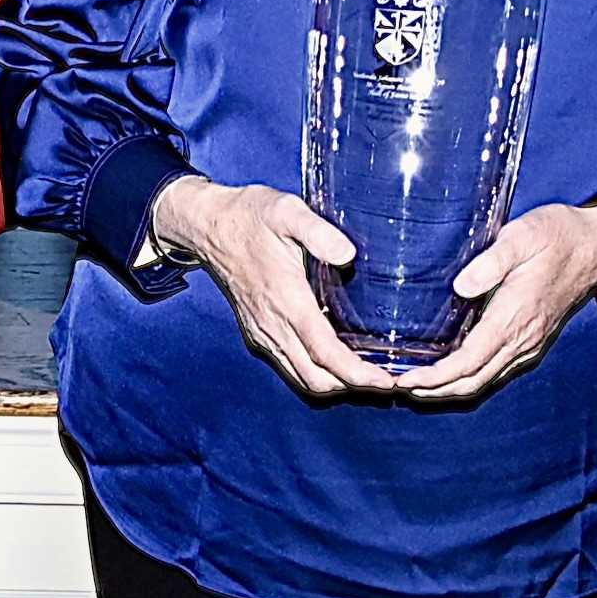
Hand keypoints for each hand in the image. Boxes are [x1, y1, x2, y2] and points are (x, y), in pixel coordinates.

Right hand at [146, 177, 397, 398]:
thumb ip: (318, 232)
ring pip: (302, 377)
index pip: (325, 354)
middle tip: (386, 379)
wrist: (210, 225)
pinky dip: (316, 373)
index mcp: (286, 301)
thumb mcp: (287, 211)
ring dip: (335, 383)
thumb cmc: (250, 216)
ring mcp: (263, 332)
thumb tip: (348, 254)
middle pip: (316, 378)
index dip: (358, 374)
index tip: (386, 380)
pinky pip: (289, 366)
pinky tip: (336, 360)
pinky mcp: (257, 332)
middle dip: (353, 385)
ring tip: (367, 375)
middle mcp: (273, 325)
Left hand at [407, 200, 596, 402]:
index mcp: (515, 316)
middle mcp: (523, 339)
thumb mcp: (523, 235)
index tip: (405, 379)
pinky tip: (449, 370)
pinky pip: (496, 371)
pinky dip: (469, 378)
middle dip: (435, 391)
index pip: (468, 361)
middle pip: (473, 381)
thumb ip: (491, 261)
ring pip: (485, 381)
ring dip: (450, 388)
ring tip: (417, 385)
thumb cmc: (559, 235)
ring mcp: (529, 344)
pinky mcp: (532, 341)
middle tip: (400, 387)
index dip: (435, 376)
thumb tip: (460, 287)